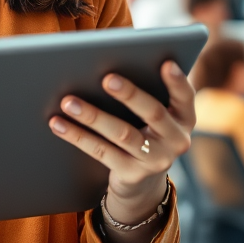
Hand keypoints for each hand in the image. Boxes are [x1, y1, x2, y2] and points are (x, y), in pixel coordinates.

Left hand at [49, 61, 193, 242]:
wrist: (141, 181)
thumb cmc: (143, 129)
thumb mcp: (152, 114)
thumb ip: (142, 91)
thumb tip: (104, 61)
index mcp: (184, 117)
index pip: (185, 96)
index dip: (177, 80)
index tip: (165, 63)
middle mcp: (176, 140)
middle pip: (153, 112)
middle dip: (129, 94)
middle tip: (106, 78)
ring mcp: (155, 160)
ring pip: (122, 134)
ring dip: (93, 116)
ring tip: (68, 101)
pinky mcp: (132, 174)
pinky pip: (102, 152)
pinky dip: (77, 135)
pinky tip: (58, 123)